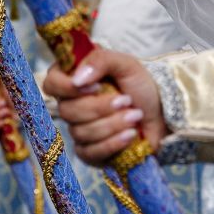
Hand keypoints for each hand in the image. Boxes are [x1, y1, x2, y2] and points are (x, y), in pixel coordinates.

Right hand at [39, 46, 164, 164]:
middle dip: (102, 107)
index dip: (67, 87)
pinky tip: (131, 135)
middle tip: (127, 100)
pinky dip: (114, 143)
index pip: (51, 84)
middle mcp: (72, 105)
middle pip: (67, 111)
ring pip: (81, 132)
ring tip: (135, 116)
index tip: (96, 86)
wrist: (162, 113)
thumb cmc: (141, 86)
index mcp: (76, 80)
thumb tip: (77, 79)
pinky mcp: (89, 152)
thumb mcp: (126, 64)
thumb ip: (101, 60)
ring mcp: (79, 130)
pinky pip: (91, 152)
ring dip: (114, 123)